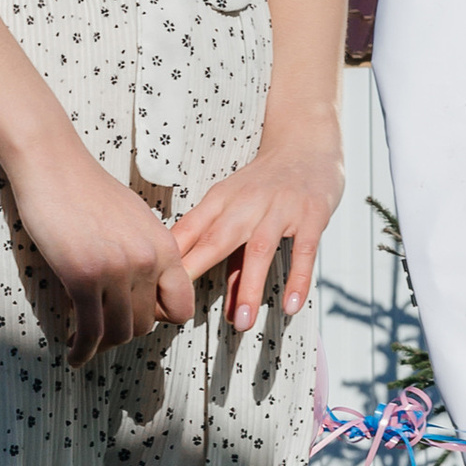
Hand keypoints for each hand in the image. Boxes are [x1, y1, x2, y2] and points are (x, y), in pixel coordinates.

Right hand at [7, 131, 195, 362]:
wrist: (54, 167)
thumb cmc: (88, 191)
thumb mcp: (134, 221)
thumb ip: (146, 255)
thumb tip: (144, 289)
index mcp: (164, 247)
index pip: (181, 306)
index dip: (161, 319)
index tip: (137, 316)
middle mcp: (148, 262)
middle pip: (147, 324)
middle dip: (125, 332)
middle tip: (102, 331)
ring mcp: (118, 270)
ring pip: (120, 332)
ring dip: (102, 345)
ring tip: (85, 345)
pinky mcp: (84, 277)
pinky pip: (90, 330)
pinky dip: (82, 350)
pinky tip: (73, 355)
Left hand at [174, 118, 343, 333]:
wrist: (308, 142)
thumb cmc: (266, 184)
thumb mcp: (237, 208)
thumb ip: (227, 254)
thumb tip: (213, 301)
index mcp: (221, 200)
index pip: (189, 232)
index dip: (170, 262)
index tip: (153, 292)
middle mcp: (247, 202)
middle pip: (217, 239)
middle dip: (196, 272)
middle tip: (179, 310)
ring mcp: (281, 208)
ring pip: (259, 250)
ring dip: (249, 287)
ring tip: (241, 323)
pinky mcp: (312, 215)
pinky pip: (305, 251)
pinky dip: (299, 278)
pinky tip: (292, 306)